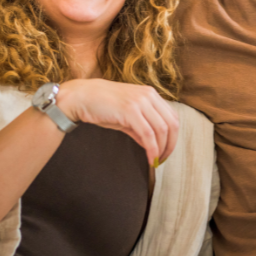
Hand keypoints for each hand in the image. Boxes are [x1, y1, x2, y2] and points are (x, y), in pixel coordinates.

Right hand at [56, 79, 178, 166]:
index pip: (172, 117)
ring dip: (162, 149)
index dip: (173, 136)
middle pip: (172, 124)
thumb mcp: (127, 115)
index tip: (166, 151)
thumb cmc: (103, 106)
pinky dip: (152, 149)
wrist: (82, 96)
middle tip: (163, 159)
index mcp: (151, 94)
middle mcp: (149, 95)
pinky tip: (150, 159)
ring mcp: (140, 101)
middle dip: (170, 145)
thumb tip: (152, 145)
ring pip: (161, 130)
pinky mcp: (130, 110)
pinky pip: (148, 134)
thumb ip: (142, 127)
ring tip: (156, 161)